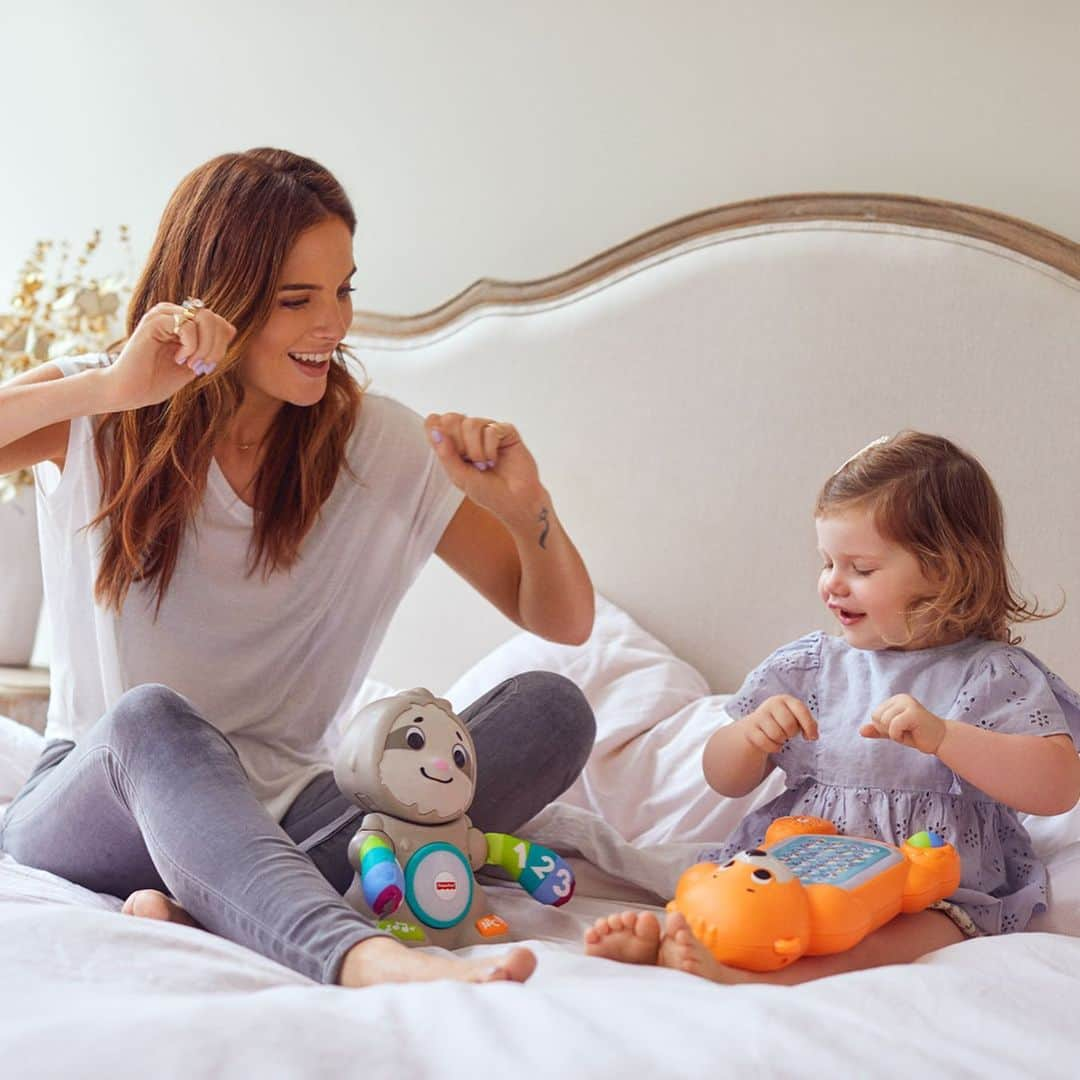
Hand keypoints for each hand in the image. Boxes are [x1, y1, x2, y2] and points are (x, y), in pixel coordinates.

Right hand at [103, 301, 236, 411]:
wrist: (128, 392)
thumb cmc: (157, 381)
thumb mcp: (194, 364)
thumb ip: (210, 347)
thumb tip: (231, 329)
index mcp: (181, 322)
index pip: (217, 321)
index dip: (222, 343)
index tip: (209, 367)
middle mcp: (172, 313)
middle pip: (213, 317)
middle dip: (217, 346)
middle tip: (204, 367)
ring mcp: (162, 315)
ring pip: (204, 318)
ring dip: (206, 347)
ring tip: (192, 364)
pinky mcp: (153, 322)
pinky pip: (187, 325)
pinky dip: (191, 346)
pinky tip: (179, 359)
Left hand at [425, 412, 544, 525]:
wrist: (515, 501)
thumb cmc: (488, 491)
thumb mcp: (459, 477)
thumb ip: (446, 454)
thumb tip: (434, 431)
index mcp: (453, 444)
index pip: (434, 423)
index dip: (436, 430)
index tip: (446, 450)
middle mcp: (469, 434)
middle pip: (451, 418)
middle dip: (458, 444)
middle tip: (468, 461)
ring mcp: (487, 430)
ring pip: (471, 423)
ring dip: (476, 449)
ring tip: (484, 464)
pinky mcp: (506, 431)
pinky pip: (490, 429)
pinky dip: (490, 448)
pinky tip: (494, 460)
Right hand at [739, 695, 817, 753]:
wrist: (756, 725)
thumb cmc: (782, 722)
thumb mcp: (796, 718)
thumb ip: (809, 724)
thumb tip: (813, 736)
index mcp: (785, 699)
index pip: (800, 709)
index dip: (809, 725)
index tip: (813, 738)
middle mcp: (771, 704)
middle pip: (789, 725)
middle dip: (791, 734)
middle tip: (788, 733)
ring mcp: (759, 715)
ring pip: (777, 735)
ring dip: (781, 741)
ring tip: (779, 737)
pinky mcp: (750, 728)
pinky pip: (765, 742)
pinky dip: (772, 747)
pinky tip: (772, 743)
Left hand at [860, 694, 946, 754]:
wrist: (940, 740)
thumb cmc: (917, 735)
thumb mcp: (893, 732)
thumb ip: (878, 730)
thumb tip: (860, 730)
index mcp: (895, 700)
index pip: (874, 715)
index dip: (884, 728)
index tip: (901, 728)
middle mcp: (901, 698)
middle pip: (876, 717)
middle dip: (888, 730)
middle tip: (905, 731)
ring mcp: (908, 703)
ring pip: (884, 722)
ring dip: (894, 734)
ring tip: (910, 731)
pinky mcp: (913, 712)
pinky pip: (893, 727)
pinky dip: (898, 736)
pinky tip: (912, 734)